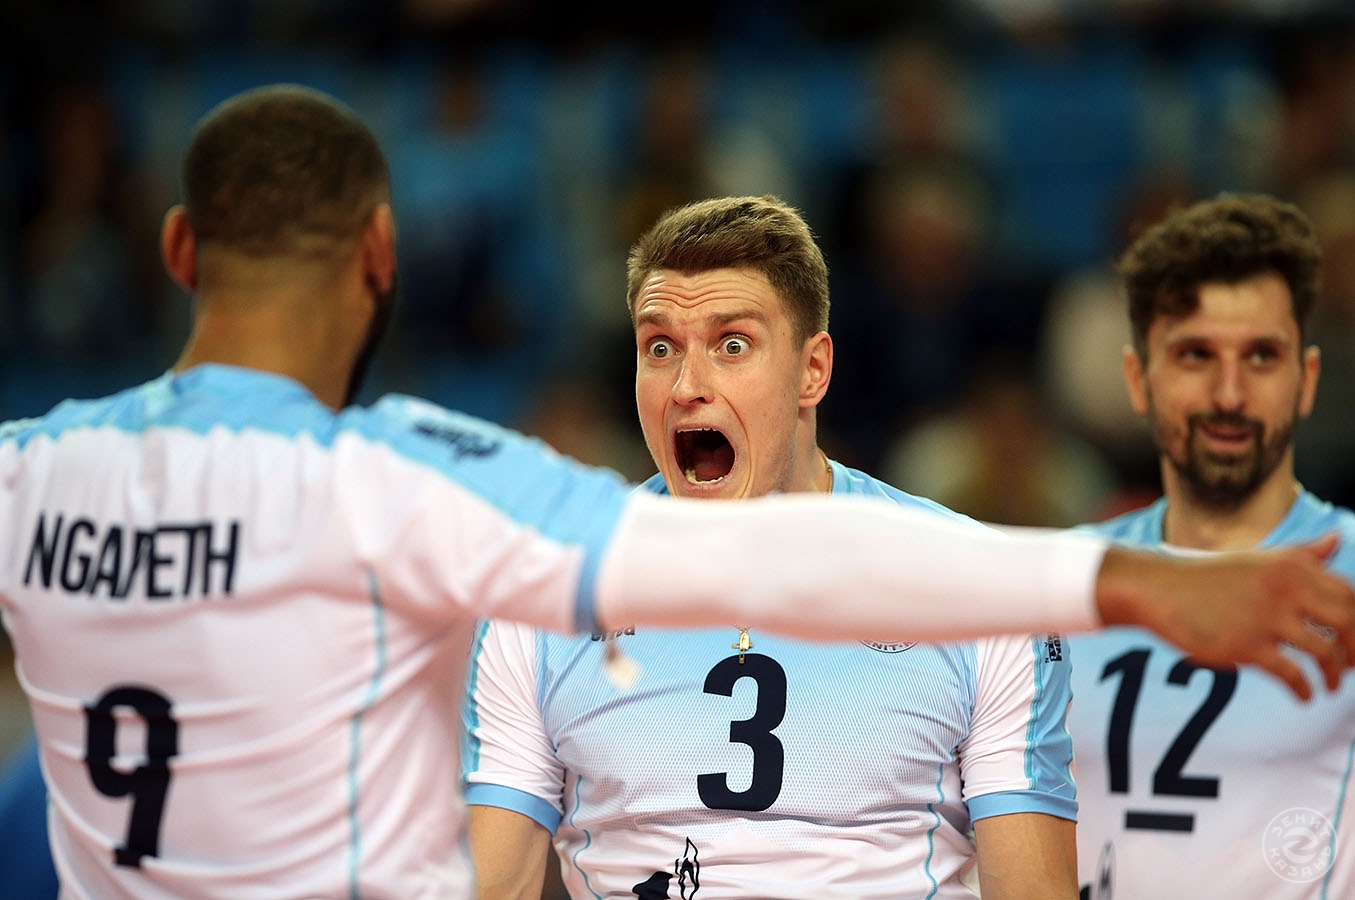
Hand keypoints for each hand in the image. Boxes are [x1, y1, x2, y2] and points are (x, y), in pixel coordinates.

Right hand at [1096, 534, 1354, 700]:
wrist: (1158, 589)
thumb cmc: (1207, 576)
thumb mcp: (1258, 559)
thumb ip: (1302, 554)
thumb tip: (1338, 539)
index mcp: (1291, 565)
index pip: (1349, 595)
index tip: (1353, 642)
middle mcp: (1284, 587)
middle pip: (1348, 623)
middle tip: (1352, 667)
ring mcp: (1266, 617)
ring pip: (1325, 652)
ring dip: (1335, 675)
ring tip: (1331, 686)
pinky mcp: (1247, 646)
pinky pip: (1293, 675)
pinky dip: (1305, 690)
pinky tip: (1304, 697)